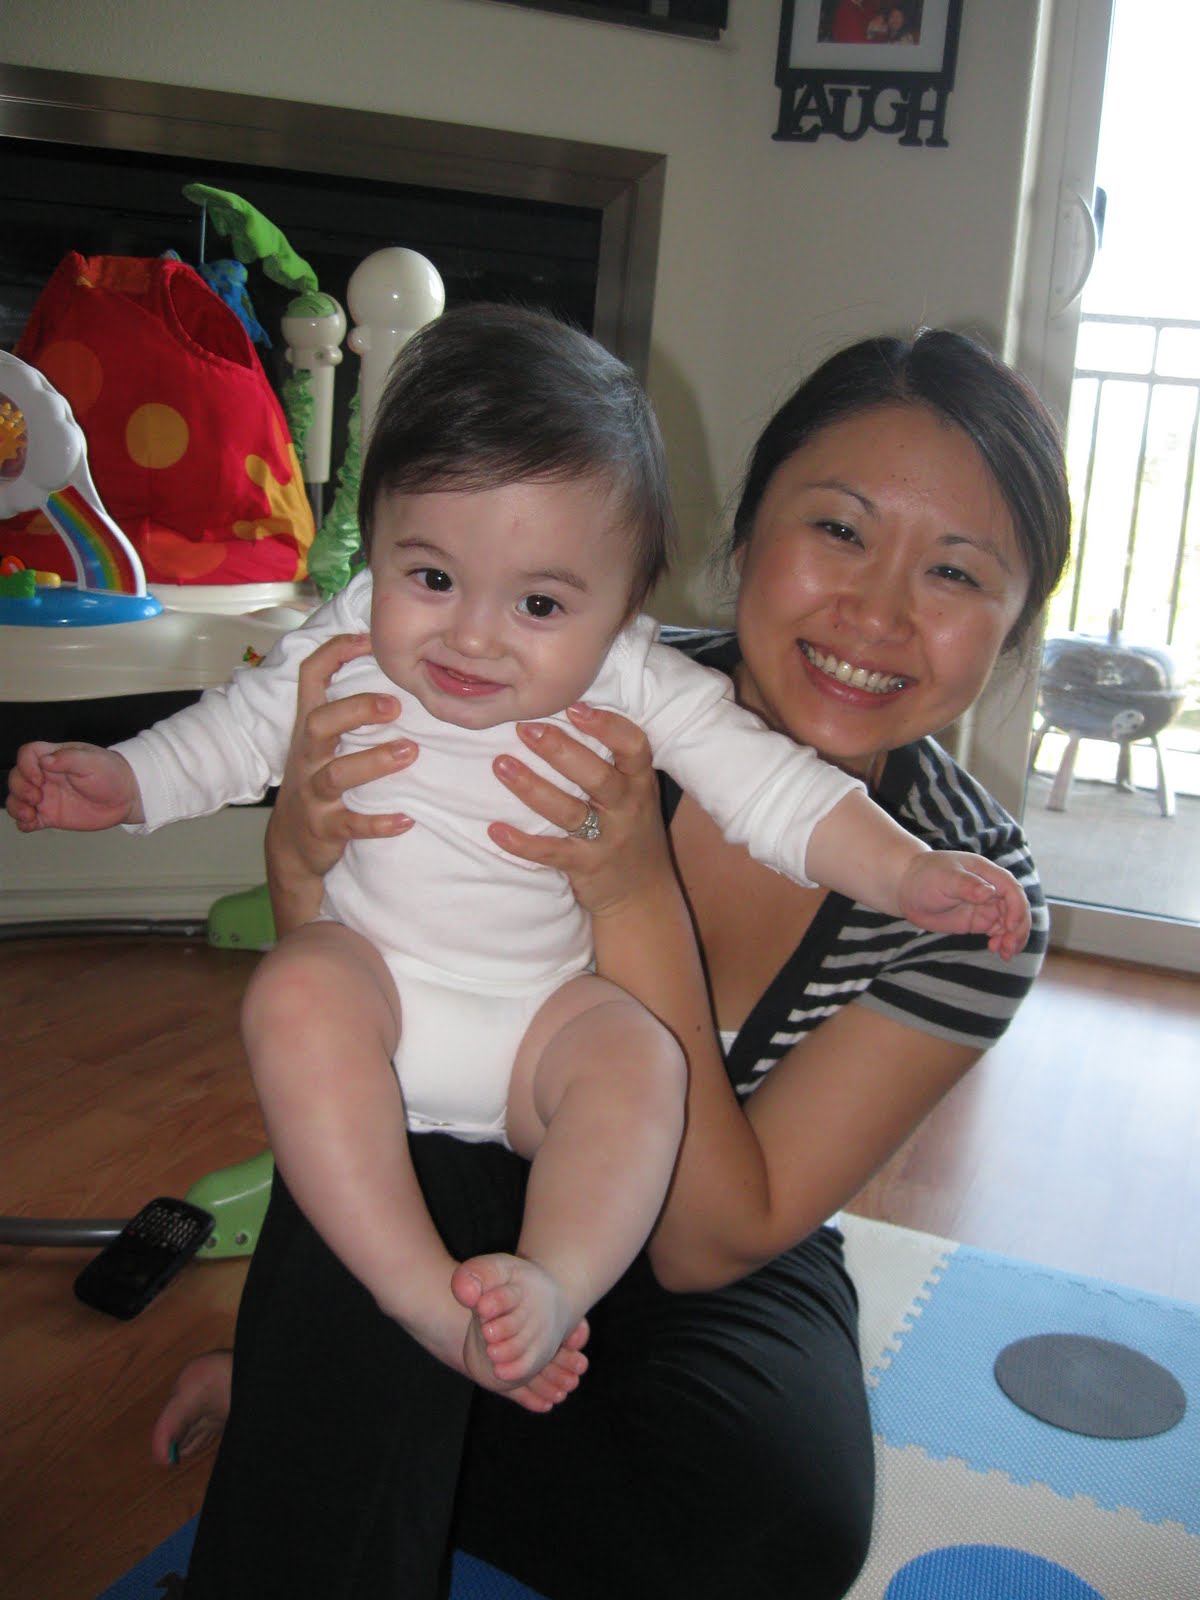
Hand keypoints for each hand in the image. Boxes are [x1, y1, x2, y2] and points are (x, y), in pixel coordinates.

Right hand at [6, 740, 140, 831]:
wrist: (126, 798)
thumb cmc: (112, 774)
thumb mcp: (93, 761)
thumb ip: (68, 759)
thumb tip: (45, 761)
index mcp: (55, 758)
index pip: (27, 754)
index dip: (26, 765)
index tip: (38, 777)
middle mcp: (46, 776)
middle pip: (17, 777)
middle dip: (19, 788)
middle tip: (37, 796)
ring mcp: (47, 796)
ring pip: (18, 799)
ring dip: (17, 806)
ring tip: (30, 814)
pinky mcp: (51, 815)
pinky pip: (29, 820)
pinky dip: (23, 823)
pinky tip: (31, 823)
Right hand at [265, 633, 417, 930]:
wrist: (291, 846)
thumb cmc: (318, 783)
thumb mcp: (322, 744)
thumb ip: (347, 712)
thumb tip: (396, 674)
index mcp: (309, 729)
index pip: (311, 677)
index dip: (335, 653)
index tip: (369, 639)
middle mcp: (307, 757)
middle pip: (319, 723)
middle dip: (355, 710)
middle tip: (396, 704)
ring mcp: (312, 794)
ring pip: (336, 774)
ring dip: (373, 762)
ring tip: (409, 752)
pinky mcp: (324, 828)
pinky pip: (350, 824)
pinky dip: (378, 823)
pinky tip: (406, 819)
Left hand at [487, 703, 673, 918]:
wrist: (643, 892)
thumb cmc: (630, 828)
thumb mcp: (634, 792)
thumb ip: (610, 760)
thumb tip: (564, 709)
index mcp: (639, 783)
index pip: (634, 748)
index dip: (608, 726)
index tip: (575, 706)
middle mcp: (627, 809)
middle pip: (597, 777)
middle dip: (561, 751)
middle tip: (527, 728)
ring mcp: (607, 840)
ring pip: (569, 812)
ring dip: (533, 788)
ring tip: (501, 765)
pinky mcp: (585, 867)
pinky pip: (552, 853)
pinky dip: (522, 843)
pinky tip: (495, 829)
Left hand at [897, 850, 1030, 959]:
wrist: (907, 888)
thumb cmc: (925, 876)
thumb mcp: (944, 878)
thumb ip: (966, 885)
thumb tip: (989, 892)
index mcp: (987, 873)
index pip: (1012, 890)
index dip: (1016, 908)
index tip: (1009, 926)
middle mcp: (991, 889)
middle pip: (1016, 909)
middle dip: (1018, 928)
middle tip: (1009, 947)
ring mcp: (986, 906)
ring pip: (1010, 923)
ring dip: (1013, 938)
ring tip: (1005, 953)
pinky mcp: (979, 921)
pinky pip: (998, 932)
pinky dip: (1002, 941)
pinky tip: (996, 950)